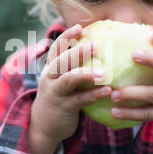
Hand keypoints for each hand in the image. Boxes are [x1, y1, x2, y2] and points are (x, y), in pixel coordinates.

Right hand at [29, 24, 112, 153]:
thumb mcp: (62, 80)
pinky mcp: (63, 108)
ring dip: (85, 74)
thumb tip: (99, 49)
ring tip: (103, 71)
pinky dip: (93, 95)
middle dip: (77, 52)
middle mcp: (50, 78)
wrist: (44, 126)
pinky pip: (79, 100)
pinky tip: (107, 91)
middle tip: (96, 45)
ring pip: (68, 80)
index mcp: (51, 68)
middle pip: (61, 61)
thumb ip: (74, 67)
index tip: (80, 27)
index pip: (56, 48)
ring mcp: (55, 93)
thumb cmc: (61, 97)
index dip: (66, 36)